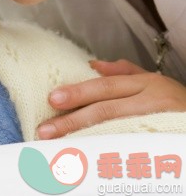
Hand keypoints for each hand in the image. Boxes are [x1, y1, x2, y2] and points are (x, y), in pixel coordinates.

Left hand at [37, 59, 185, 138]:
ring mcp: (156, 125)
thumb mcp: (154, 81)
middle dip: (73, 120)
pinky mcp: (161, 144)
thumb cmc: (175, 103)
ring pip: (115, 131)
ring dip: (84, 138)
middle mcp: (151, 101)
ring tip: (59, 145)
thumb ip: (124, 72)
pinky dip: (106, 152)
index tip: (52, 99)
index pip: (105, 87)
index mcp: (146, 84)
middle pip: (106, 110)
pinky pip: (129, 148)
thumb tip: (93, 65)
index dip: (78, 93)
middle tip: (47, 128)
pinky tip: (87, 156)